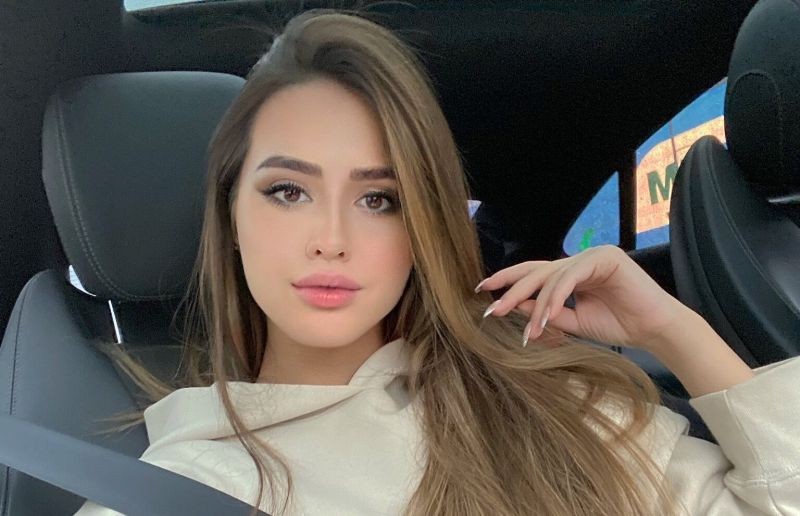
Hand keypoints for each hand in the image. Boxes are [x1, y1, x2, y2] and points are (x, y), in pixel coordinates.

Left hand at [475, 245, 688, 349]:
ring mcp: (592, 255)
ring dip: (536, 305)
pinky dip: (556, 297)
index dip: (508, 281)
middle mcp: (578, 260)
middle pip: (536, 271)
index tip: (482, 292)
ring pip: (552, 276)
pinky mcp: (604, 258)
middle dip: (512, 291)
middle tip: (492, 310)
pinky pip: (570, 277)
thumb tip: (514, 307)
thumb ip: (547, 313)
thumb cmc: (618, 324)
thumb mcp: (573, 322)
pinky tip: (545, 317)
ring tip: (528, 330)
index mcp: (570, 272)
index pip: (533, 272)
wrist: (654, 330)